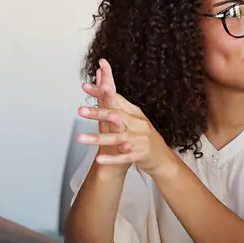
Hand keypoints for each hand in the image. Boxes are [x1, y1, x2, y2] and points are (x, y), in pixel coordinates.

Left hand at [78, 58, 176, 179]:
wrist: (162, 157)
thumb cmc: (144, 136)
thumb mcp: (134, 118)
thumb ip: (118, 103)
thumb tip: (104, 83)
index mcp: (135, 113)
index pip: (116, 99)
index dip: (101, 92)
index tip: (86, 86)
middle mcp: (138, 124)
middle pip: (116, 116)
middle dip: (98, 113)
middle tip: (81, 111)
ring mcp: (139, 140)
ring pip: (118, 138)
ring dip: (98, 138)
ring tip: (81, 138)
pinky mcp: (140, 155)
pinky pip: (124, 157)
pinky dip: (111, 159)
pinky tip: (99, 159)